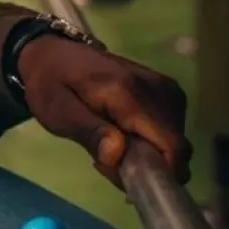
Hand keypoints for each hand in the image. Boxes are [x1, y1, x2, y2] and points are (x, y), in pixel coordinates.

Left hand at [18, 36, 191, 188]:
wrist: (54, 53)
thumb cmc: (51, 83)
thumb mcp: (57, 111)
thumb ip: (88, 132)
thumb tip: (117, 154)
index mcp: (129, 92)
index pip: (171, 145)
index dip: (157, 172)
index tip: (123, 175)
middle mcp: (158, 87)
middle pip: (176, 148)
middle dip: (148, 166)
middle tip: (106, 159)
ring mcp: (167, 88)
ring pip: (176, 143)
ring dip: (149, 155)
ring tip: (110, 142)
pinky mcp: (168, 91)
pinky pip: (172, 130)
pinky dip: (153, 141)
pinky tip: (125, 134)